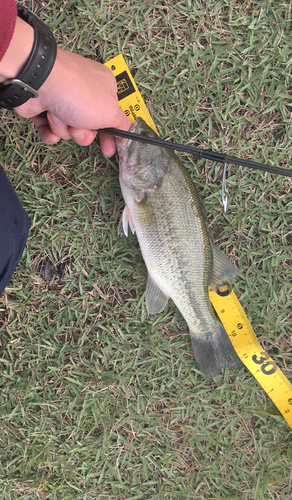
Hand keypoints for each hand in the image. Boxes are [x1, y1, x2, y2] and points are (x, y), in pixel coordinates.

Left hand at [0, 17, 130, 155]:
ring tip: (58, 117)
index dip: (111, 135)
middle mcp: (84, 92)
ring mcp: (62, 99)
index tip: (110, 150)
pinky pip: (51, 130)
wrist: (37, 83)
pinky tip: (48, 126)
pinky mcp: (43, 106)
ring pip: (69, 130)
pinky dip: (50, 131)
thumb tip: (129, 128)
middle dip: (83, 133)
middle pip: (89, 127)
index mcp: (104, 88)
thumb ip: (122, 124)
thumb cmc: (78, 93)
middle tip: (78, 128)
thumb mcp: (110, 112)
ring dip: (65, 129)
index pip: (112, 116)